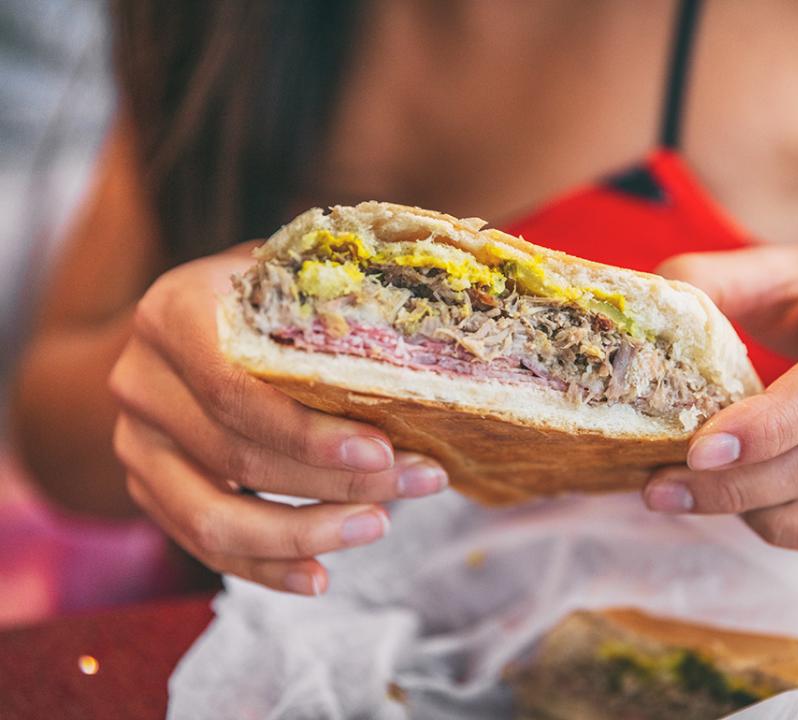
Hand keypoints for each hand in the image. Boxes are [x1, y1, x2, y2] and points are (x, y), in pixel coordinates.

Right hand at [109, 249, 447, 593]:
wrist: (188, 327)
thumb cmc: (262, 298)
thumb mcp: (291, 274)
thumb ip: (337, 294)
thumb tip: (431, 312)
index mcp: (173, 314)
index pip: (235, 389)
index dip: (308, 431)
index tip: (383, 450)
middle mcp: (141, 381)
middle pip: (239, 456)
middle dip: (337, 480)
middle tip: (419, 483)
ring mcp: (136, 444)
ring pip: (214, 518)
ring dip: (305, 533)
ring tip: (378, 526)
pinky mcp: (148, 490)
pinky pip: (203, 546)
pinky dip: (266, 567)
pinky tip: (320, 576)